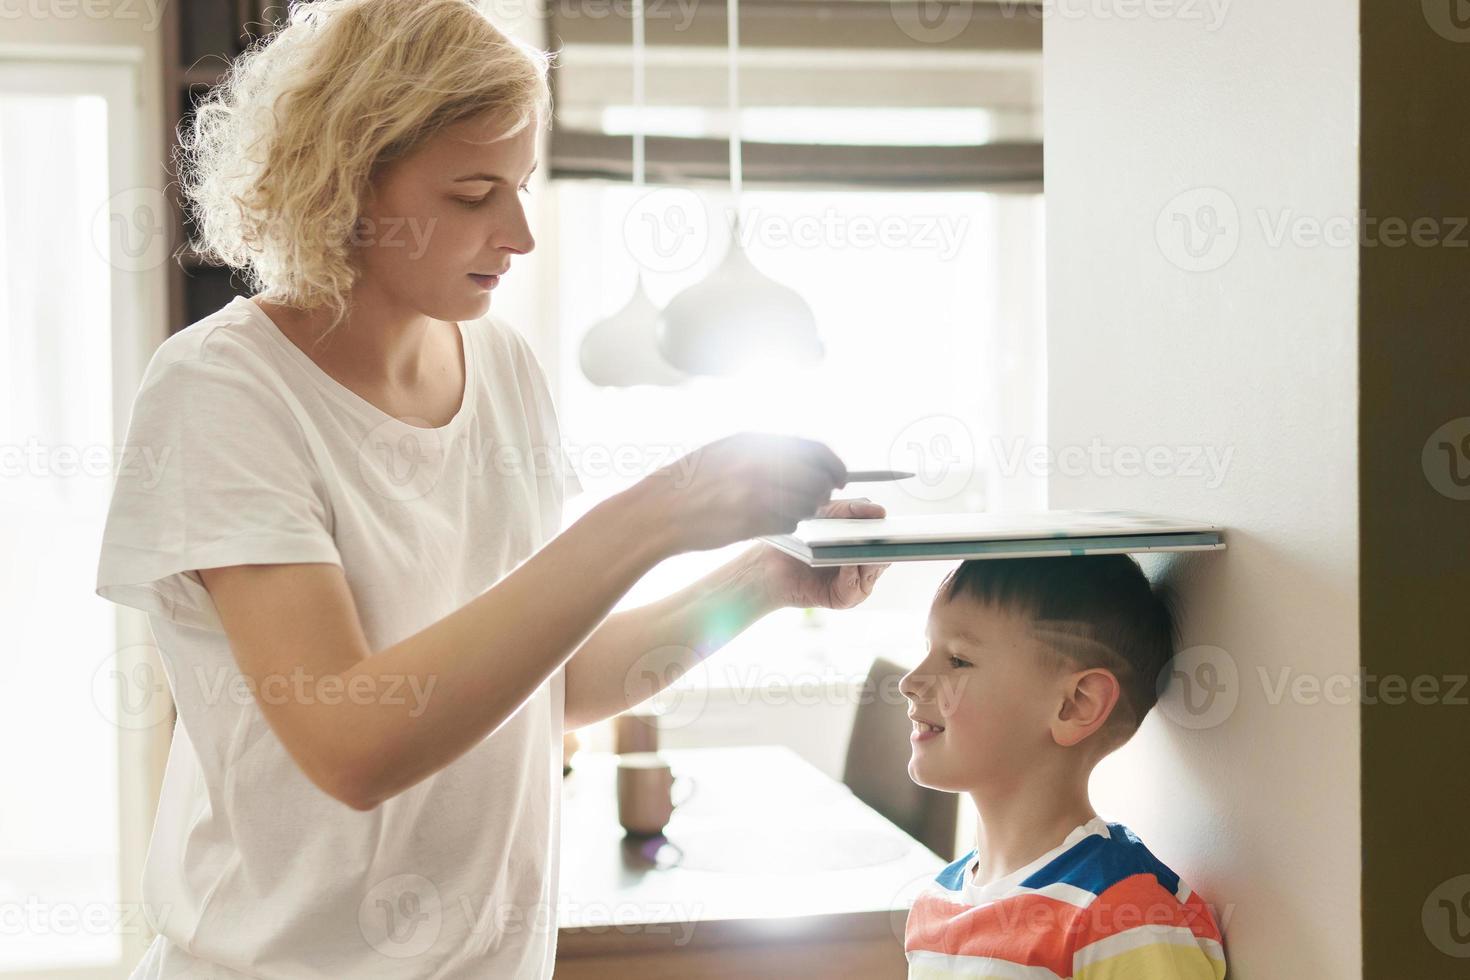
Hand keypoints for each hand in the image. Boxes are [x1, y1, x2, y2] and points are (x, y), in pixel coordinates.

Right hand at [640, 432, 846, 554]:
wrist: (660, 510)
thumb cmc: (690, 481)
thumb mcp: (727, 450)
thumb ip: (764, 451)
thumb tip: (804, 460)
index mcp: (755, 441)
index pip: (814, 449)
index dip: (834, 464)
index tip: (840, 476)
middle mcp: (761, 463)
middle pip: (818, 478)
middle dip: (824, 490)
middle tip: (822, 497)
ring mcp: (758, 492)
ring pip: (807, 503)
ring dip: (806, 508)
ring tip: (788, 509)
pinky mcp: (753, 520)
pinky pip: (790, 522)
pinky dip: (788, 523)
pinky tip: (771, 521)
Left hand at [743, 497, 890, 610]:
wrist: (770, 562)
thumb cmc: (798, 537)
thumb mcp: (827, 515)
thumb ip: (852, 509)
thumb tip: (880, 511)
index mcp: (861, 545)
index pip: (886, 539)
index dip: (895, 533)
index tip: (903, 525)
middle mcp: (861, 566)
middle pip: (885, 557)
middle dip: (886, 546)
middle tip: (888, 535)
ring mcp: (853, 584)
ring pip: (872, 572)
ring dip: (869, 559)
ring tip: (865, 545)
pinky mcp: (841, 598)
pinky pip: (855, 588)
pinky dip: (852, 574)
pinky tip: (846, 563)